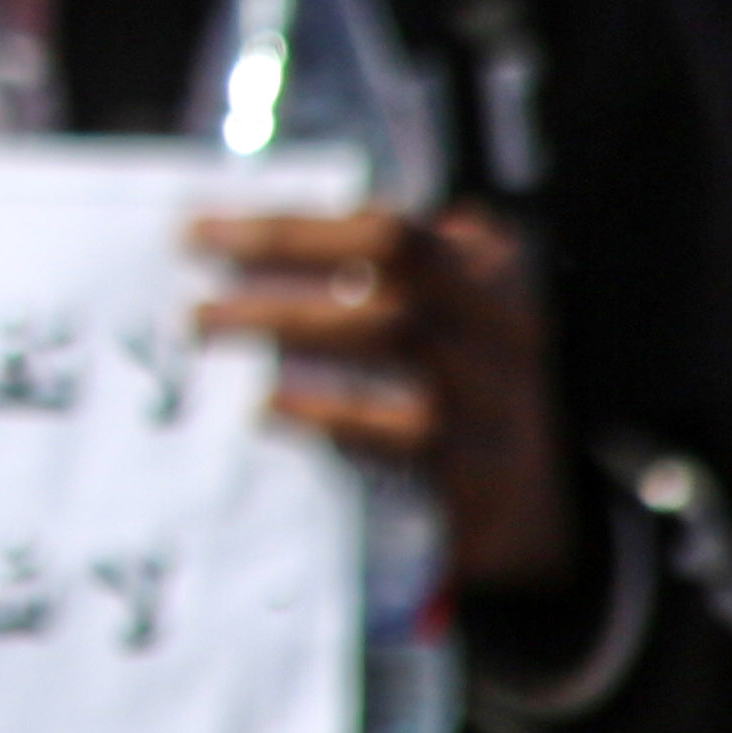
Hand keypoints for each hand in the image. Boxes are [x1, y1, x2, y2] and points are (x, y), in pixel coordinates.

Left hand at [191, 204, 577, 592]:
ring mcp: (501, 388)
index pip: (385, 226)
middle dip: (280, 266)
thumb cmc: (457, 394)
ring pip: (395, 333)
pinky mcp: (485, 463)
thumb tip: (238, 247)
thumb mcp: (434, 323)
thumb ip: (364, 279)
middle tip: (194, 294)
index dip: (291, 225)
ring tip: (210, 329)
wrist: (537, 508)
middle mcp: (500, 319)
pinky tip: (267, 408)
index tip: (200, 231)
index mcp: (483, 271)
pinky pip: (406, 428)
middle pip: (390, 266)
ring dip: (290, 326)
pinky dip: (329, 412)